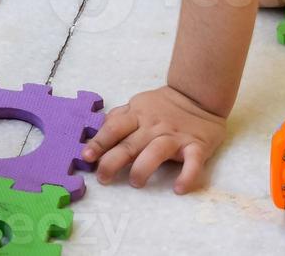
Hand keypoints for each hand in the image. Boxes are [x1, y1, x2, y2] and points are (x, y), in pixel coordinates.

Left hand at [81, 85, 225, 193]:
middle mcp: (153, 126)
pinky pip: (192, 163)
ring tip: (135, 182)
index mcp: (136, 115)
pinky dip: (187, 176)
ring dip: (144, 167)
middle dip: (113, 161)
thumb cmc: (162, 105)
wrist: (197, 96)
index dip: (99, 142)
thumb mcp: (137, 105)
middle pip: (130, 144)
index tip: (86, 156)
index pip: (114, 128)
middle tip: (103, 177)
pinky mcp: (197, 146)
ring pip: (156, 152)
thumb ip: (119, 117)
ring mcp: (175, 136)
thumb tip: (97, 130)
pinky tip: (179, 189)